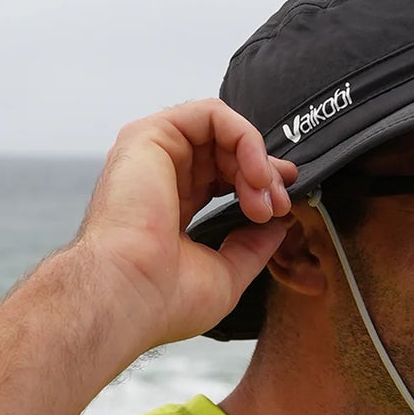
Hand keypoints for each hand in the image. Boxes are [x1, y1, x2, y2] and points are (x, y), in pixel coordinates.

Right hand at [75, 99, 298, 348]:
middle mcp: (160, 176)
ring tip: (265, 195)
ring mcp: (152, 154)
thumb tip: (278, 224)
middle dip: (264, 175)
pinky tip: (255, 173)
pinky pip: (212, 114)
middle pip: (227, 152)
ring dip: (257, 160)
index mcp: (171, 207)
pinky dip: (245, 137)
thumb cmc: (163, 299)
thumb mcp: (226, 274)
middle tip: (280, 206)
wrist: (129, 296)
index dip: (259, 183)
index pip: (223, 177)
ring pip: (223, 131)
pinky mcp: (150, 135)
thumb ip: (252, 246)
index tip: (285, 205)